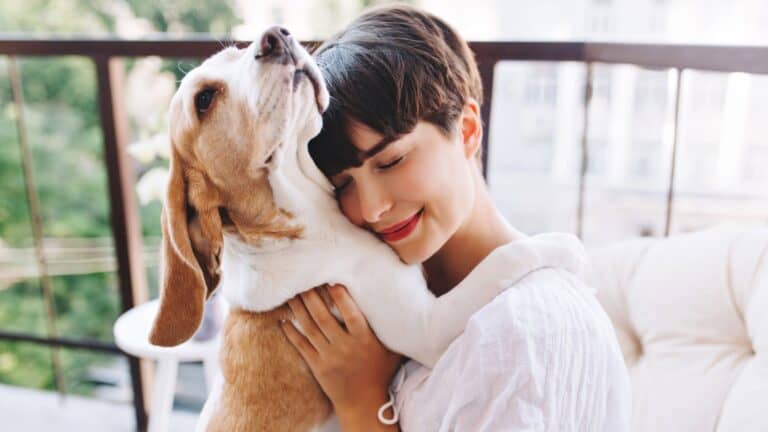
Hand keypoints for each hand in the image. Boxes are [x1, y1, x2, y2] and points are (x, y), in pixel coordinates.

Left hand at [281, 284, 401, 416]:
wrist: (364, 404)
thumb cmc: (380, 374)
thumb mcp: (392, 352)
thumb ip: (393, 331)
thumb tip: (405, 307)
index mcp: (364, 340)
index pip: (351, 314)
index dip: (340, 297)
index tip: (331, 281)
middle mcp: (345, 347)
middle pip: (324, 318)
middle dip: (312, 298)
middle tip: (303, 281)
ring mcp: (329, 357)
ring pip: (310, 329)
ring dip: (299, 310)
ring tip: (292, 294)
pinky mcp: (317, 367)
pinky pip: (302, 347)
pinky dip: (292, 333)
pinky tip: (284, 321)